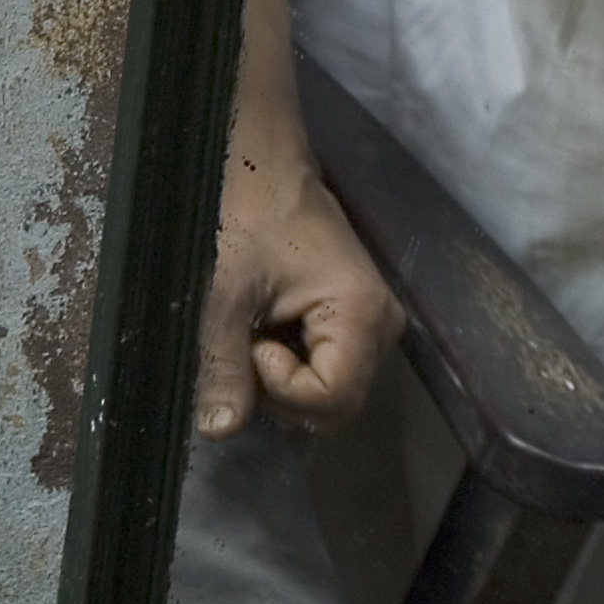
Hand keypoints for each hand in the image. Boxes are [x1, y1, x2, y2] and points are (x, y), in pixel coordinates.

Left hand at [202, 137, 399, 436]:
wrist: (266, 171)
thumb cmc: (247, 219)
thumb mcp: (223, 294)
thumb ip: (223, 365)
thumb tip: (220, 431)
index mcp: (362, 314)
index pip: (333, 398)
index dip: (281, 388)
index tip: (253, 342)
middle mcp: (384, 325)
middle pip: (340, 403)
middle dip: (285, 394)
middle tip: (248, 346)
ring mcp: (376, 324)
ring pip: (335, 392)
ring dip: (286, 383)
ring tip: (256, 335)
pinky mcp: (361, 321)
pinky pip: (333, 370)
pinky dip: (294, 367)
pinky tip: (271, 332)